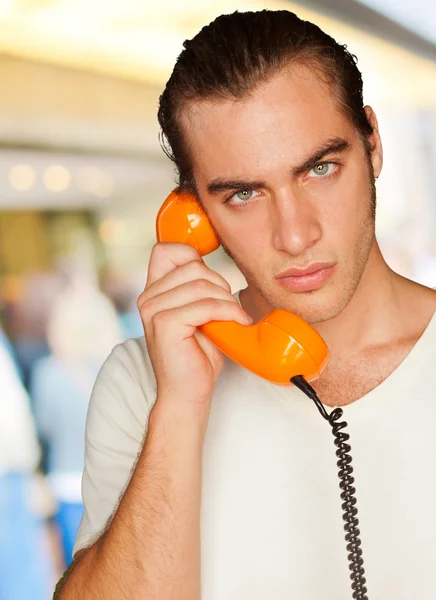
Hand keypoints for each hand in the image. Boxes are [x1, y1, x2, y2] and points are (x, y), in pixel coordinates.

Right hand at [137, 243, 251, 406]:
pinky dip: (228, 312)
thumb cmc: (197, 354)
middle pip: (193, 266)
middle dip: (219, 284)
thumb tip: (213, 263)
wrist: (188, 392)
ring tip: (233, 318)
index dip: (192, 256)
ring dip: (227, 301)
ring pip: (201, 285)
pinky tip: (236, 323)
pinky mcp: (164, 324)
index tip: (213, 281)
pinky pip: (205, 305)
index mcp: (154, 291)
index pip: (166, 250)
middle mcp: (147, 297)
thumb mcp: (199, 312)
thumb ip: (198, 286)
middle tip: (229, 307)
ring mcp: (152, 310)